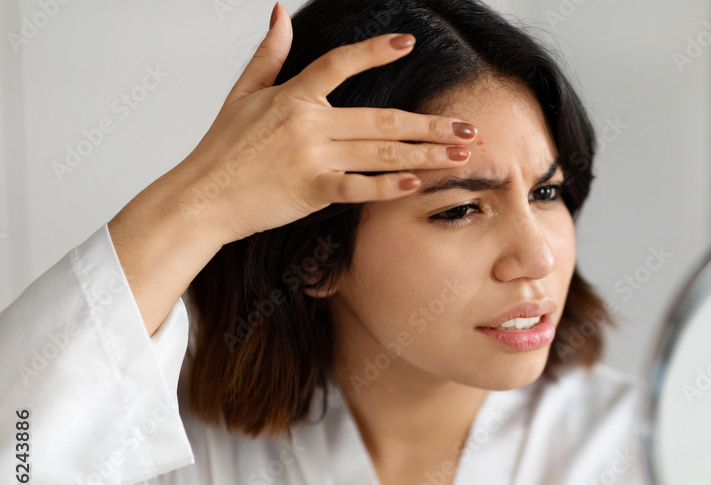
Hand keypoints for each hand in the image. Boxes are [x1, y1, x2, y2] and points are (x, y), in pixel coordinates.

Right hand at [167, 3, 477, 243]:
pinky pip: (358, 188)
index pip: (339, 64)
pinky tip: (417, 184)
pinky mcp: (311, 190)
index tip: (408, 42)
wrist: (201, 197)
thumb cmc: (222, 148)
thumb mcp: (241, 93)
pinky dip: (387, 187)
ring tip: (459, 155)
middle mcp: (307, 123)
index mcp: (292, 96)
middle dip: (430, 125)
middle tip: (466, 128)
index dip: (374, 51)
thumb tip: (277, 13)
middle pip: (381, 118)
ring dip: (425, 155)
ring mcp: (311, 157)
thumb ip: (268, 54)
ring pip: (380, 153)